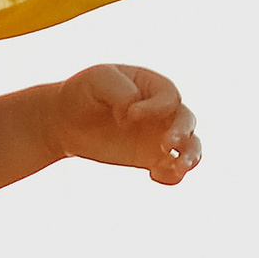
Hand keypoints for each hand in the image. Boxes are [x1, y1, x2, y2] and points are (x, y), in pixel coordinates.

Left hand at [52, 63, 201, 186]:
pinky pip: (172, 171)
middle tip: (165, 144)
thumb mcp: (98, 80)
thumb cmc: (86, 92)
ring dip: (191, 158)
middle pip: (187, 121)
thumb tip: (133, 115)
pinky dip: (172, 177)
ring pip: (190, 147)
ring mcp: (160, 136)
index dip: (156, 108)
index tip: (130, 116)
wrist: (67, 119)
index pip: (170, 98)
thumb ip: (120, 91)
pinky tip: (154, 176)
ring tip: (179, 167)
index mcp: (155, 87)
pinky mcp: (151, 159)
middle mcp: (164, 112)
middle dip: (182, 133)